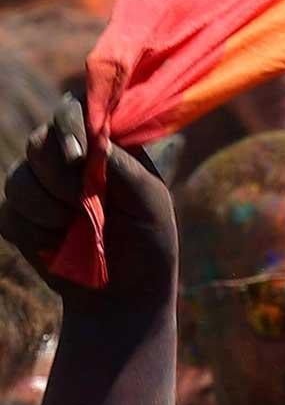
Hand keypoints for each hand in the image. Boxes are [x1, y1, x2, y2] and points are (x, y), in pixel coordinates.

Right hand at [2, 95, 175, 309]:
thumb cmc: (149, 243)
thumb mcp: (151, 205)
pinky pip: (8, 212)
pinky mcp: (19, 215)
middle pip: (38, 141)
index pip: (75, 110)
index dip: (69, 125)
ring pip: (17, 177)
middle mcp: (66, 158)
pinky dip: (34, 233)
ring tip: (76, 230)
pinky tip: (59, 246)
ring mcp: (39, 185)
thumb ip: (125, 168)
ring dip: (47, 210)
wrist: (126, 294)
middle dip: (59, 178)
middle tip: (84, 206)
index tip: (79, 157)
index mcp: (103, 146)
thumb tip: (94, 139)